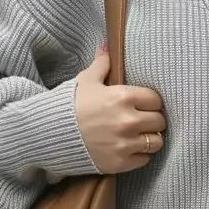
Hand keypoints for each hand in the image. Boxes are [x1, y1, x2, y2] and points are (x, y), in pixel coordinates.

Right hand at [75, 46, 166, 174]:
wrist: (49, 134)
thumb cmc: (70, 105)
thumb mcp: (85, 80)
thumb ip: (101, 64)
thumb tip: (106, 46)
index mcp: (124, 97)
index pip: (156, 100)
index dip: (149, 102)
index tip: (142, 105)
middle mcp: (128, 120)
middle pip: (159, 121)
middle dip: (152, 120)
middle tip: (142, 121)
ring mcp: (125, 143)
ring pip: (157, 142)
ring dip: (150, 139)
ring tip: (139, 136)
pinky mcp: (120, 162)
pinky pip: (144, 160)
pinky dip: (139, 155)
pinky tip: (128, 148)